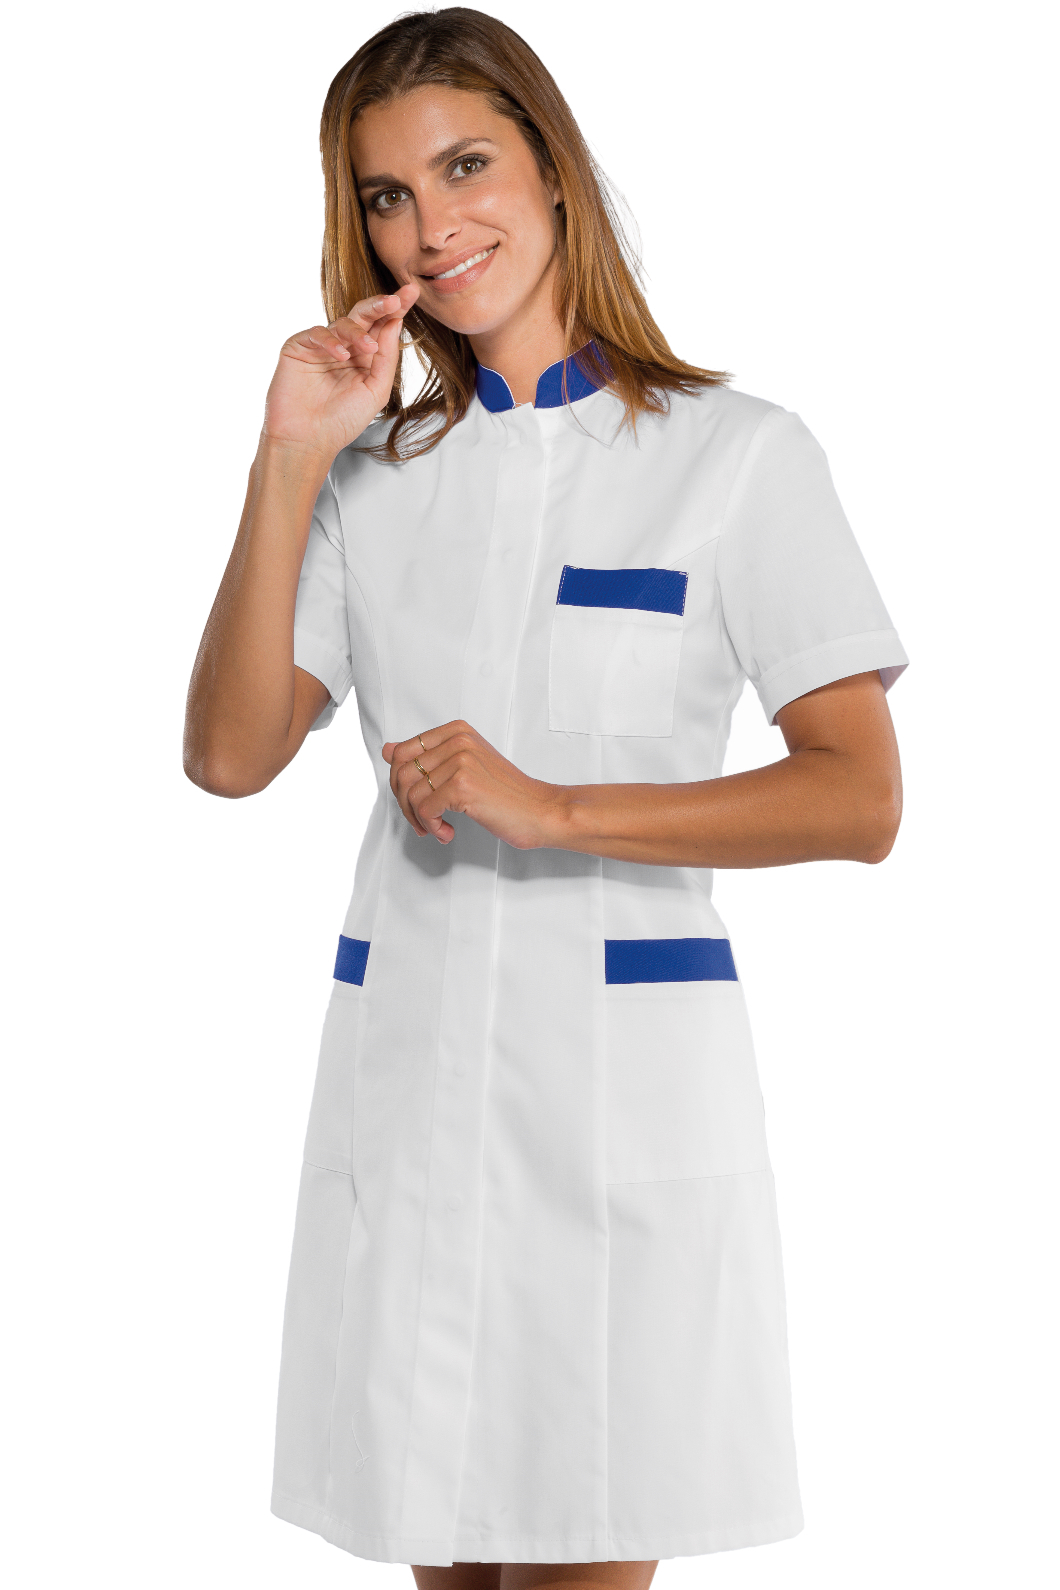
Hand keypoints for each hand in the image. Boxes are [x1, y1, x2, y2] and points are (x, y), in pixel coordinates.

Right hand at [260, 282, 420, 462]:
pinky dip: (331, 341)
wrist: (308, 440)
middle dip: (381, 305)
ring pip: (343, 322)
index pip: (382, 327)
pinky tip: (342, 355)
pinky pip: (317, 333)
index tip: (412, 293)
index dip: (396, 309)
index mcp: (364, 357)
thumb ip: (387, 358)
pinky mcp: (298, 347)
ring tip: (369, 347)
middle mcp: (344, 347)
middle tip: (396, 299)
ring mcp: (321, 346)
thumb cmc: (342, 421)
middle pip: (364, 315)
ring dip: (358, 331)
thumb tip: (396, 322)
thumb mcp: (376, 390)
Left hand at [382, 721, 565, 849]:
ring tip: (438, 829)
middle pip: (401, 772)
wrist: (541, 811)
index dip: (400, 783)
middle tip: (422, 821)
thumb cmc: (507, 795)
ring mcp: (460, 761)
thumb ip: (427, 758)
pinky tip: (447, 832)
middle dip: (404, 804)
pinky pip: (424, 809)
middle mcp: (458, 741)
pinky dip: (431, 827)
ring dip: (419, 820)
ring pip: (409, 793)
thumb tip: (387, 750)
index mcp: (457, 731)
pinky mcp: (462, 785)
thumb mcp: (465, 767)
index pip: (403, 752)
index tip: (415, 802)